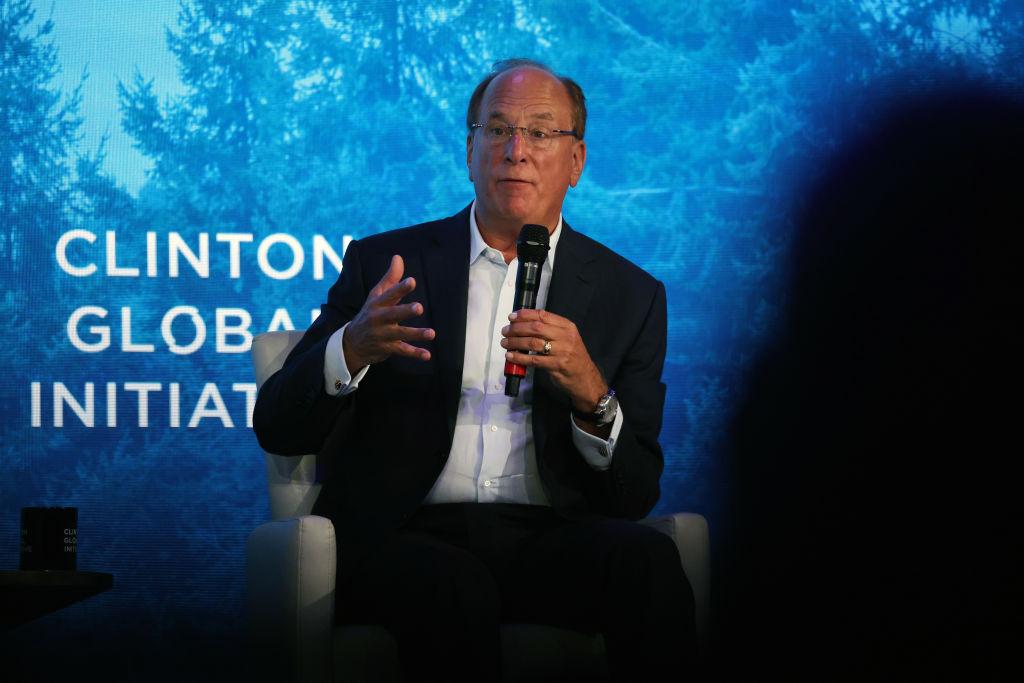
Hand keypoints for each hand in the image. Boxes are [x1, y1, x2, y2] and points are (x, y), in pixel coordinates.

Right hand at [343, 255, 434, 370]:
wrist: (351, 343)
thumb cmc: (369, 313)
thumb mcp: (377, 295)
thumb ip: (390, 278)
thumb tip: (398, 257)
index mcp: (378, 303)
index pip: (389, 294)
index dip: (400, 288)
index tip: (412, 281)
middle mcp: (378, 318)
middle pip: (393, 314)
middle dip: (405, 311)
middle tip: (419, 308)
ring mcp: (382, 334)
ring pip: (400, 334)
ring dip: (416, 334)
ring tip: (432, 333)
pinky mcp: (387, 348)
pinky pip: (402, 350)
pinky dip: (414, 354)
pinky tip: (427, 355)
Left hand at [500, 309, 605, 412]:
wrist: (585, 378)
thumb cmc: (572, 357)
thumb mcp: (566, 338)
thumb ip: (550, 330)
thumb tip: (524, 324)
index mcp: (567, 326)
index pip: (543, 315)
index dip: (525, 315)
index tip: (512, 317)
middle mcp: (565, 336)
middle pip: (536, 327)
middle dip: (517, 328)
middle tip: (506, 331)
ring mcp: (562, 351)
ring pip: (533, 343)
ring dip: (515, 342)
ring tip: (505, 343)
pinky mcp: (557, 365)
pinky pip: (534, 360)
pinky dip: (520, 357)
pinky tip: (511, 356)